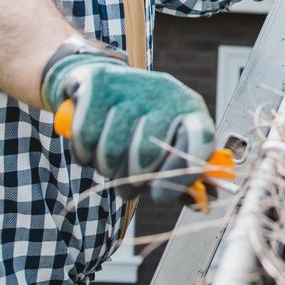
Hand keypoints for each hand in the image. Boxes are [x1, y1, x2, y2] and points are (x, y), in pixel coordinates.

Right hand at [41, 52, 213, 207]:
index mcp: (190, 109)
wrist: (103, 84)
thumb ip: (183, 175)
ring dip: (106, 168)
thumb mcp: (167, 145)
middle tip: (128, 183)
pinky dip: (84, 153)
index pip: (199, 140)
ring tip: (109, 163)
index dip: (182, 174)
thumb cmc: (142, 127)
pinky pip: (86, 134)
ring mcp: (131, 83)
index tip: (160, 197)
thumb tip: (201, 202)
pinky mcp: (98, 82)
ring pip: (113, 148)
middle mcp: (165, 91)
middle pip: (147, 151)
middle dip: (133, 179)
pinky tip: (89, 150)